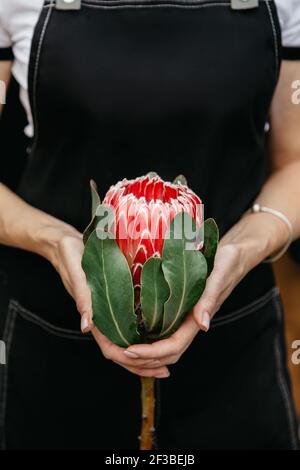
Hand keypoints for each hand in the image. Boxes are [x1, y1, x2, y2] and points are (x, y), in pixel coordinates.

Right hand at [50, 230, 169, 377]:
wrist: (66, 245)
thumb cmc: (71, 256)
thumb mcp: (76, 272)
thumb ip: (82, 297)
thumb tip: (87, 326)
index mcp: (94, 317)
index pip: (111, 349)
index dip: (131, 360)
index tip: (151, 363)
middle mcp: (103, 320)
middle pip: (122, 354)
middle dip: (143, 365)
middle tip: (166, 372)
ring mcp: (110, 315)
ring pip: (128, 344)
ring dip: (146, 357)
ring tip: (168, 362)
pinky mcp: (116, 305)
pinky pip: (131, 328)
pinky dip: (146, 338)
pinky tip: (162, 336)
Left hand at [124, 243, 246, 373]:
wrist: (233, 258)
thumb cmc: (227, 263)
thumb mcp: (218, 276)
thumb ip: (209, 299)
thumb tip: (203, 326)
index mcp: (197, 319)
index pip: (173, 346)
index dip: (151, 353)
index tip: (128, 351)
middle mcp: (190, 325)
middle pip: (166, 355)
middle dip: (141, 359)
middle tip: (114, 353)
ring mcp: (184, 321)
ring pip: (163, 349)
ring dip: (142, 355)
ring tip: (116, 349)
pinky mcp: (179, 313)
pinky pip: (161, 334)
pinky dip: (146, 342)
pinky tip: (129, 336)